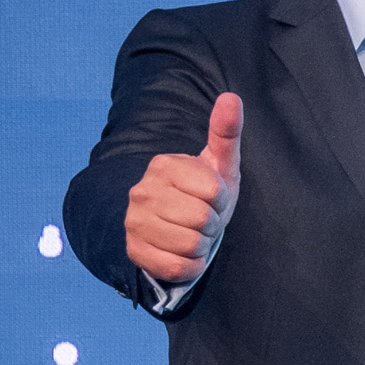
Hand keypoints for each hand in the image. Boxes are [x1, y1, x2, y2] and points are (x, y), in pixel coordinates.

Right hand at [123, 90, 241, 286]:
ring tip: (192, 235)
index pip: (213, 191)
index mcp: (164, 165)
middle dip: (212, 225)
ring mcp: (133, 221)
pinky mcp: (133, 251)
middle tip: (202, 220)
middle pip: (202, 219)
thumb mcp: (220, 166)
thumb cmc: (205, 197)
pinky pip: (178, 267)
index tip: (211, 199)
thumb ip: (226, 133)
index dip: (221, 200)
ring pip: (191, 245)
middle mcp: (141, 191)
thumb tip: (231, 97)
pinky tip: (182, 253)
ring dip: (201, 246)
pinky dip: (190, 266)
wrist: (177, 232)